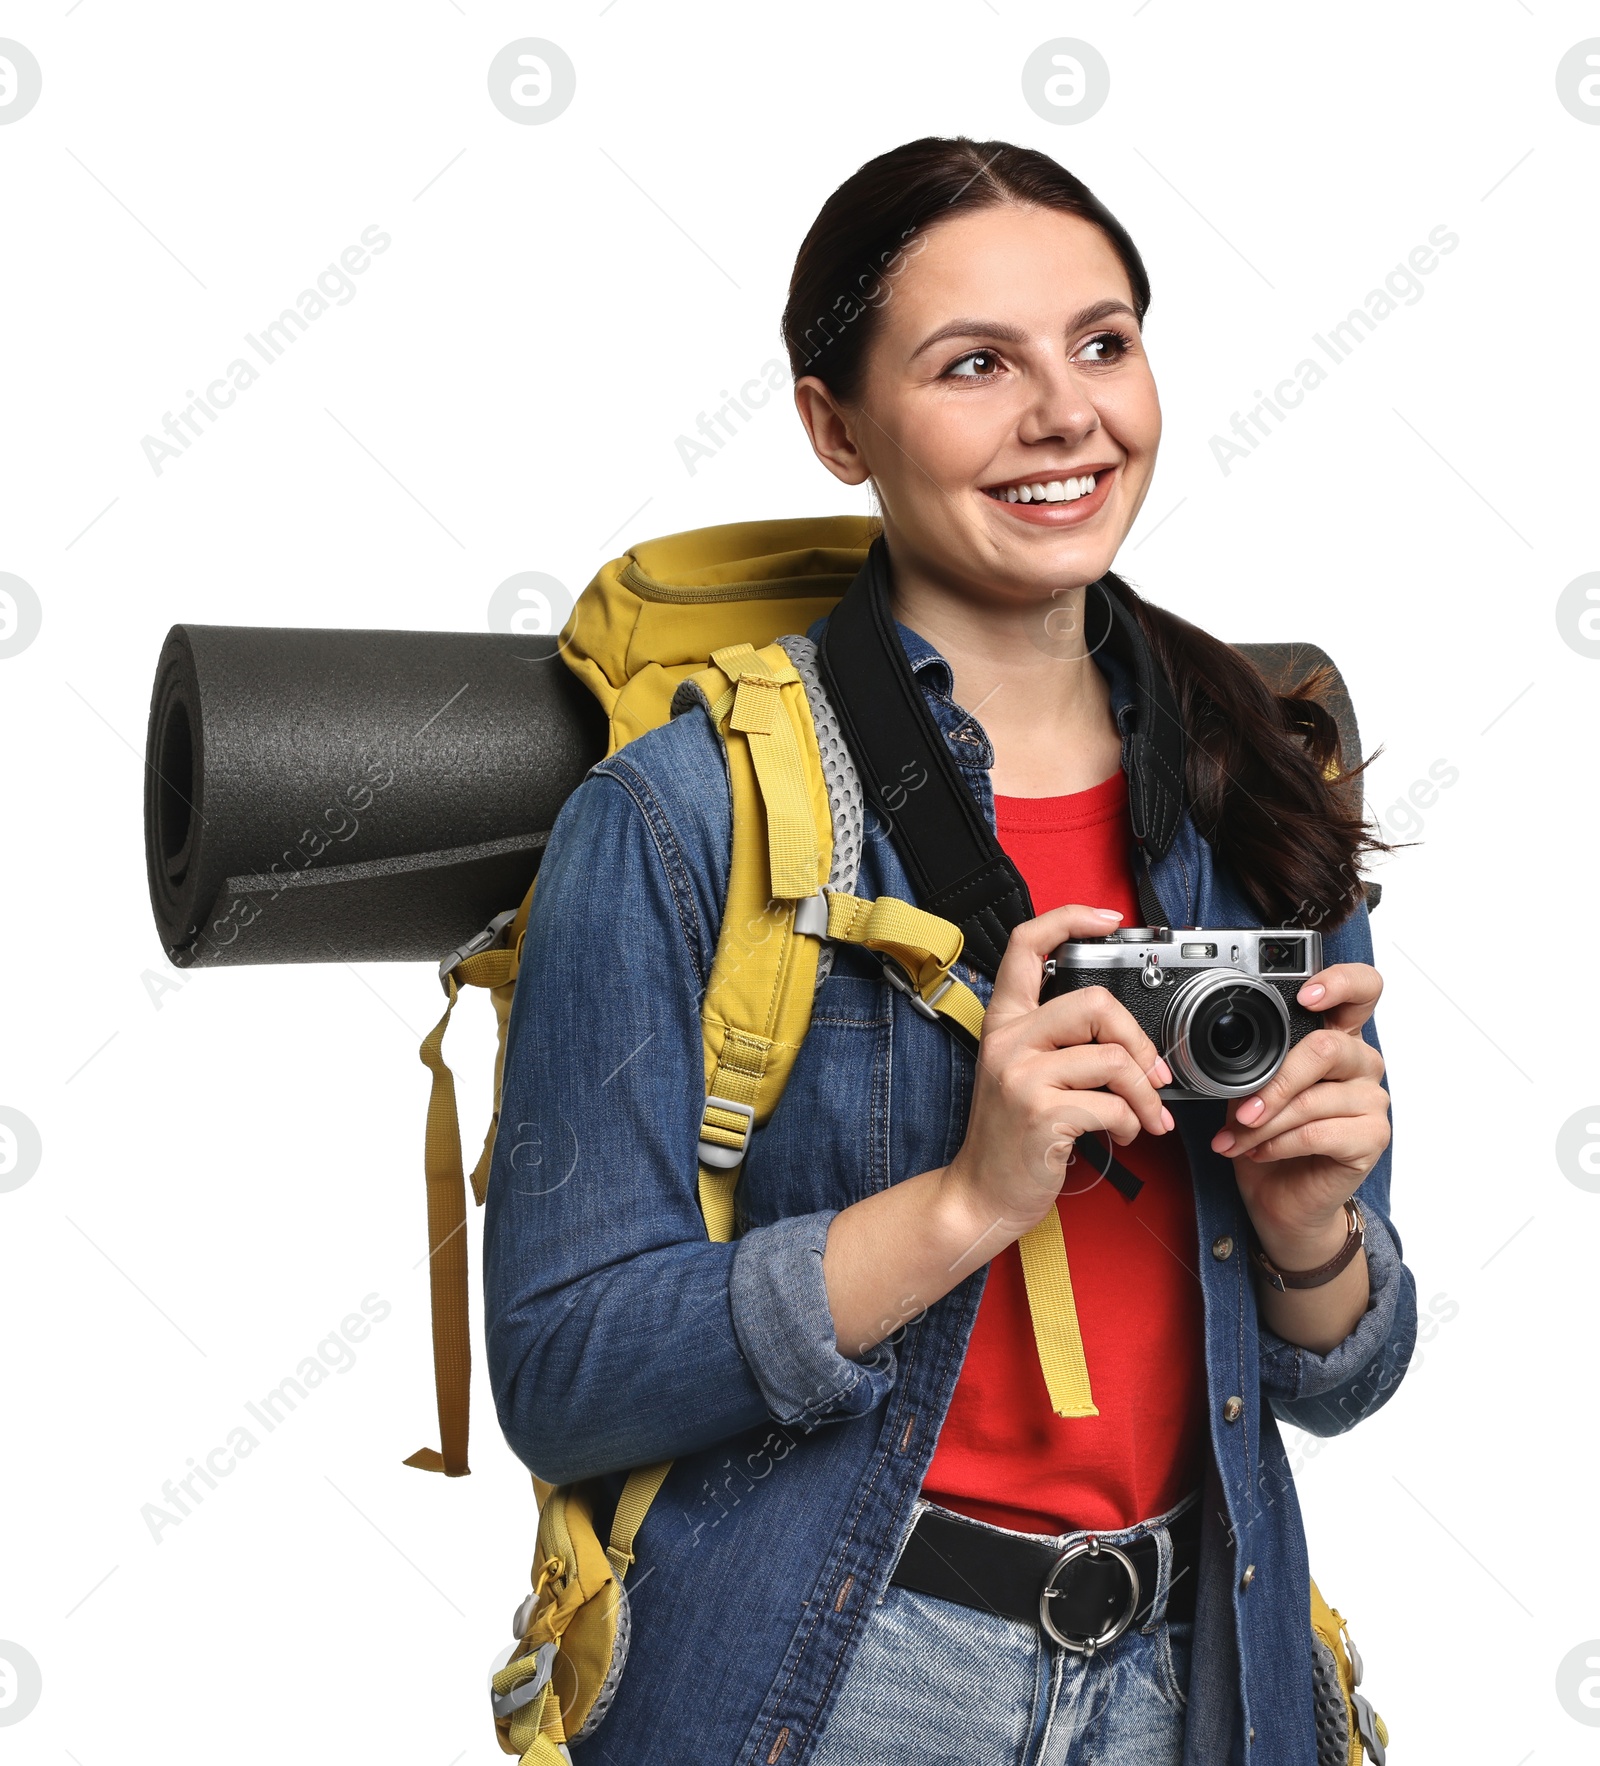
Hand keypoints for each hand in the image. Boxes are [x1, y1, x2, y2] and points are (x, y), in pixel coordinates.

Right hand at [939, 903, 1174, 1256]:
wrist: (981, 1194)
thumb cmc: (1011, 1136)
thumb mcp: (1022, 1073)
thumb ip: (1058, 1041)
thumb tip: (1126, 1030)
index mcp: (1005, 1022)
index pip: (1026, 945)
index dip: (1070, 919)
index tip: (1110, 920)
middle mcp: (1008, 1041)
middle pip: (1095, 1003)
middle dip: (1139, 1042)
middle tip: (1154, 1073)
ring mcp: (1021, 1076)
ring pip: (1113, 1059)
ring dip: (1146, 1095)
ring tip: (1147, 1116)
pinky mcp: (1041, 1113)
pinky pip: (1112, 1105)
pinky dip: (1132, 1123)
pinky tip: (1124, 1135)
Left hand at [1210, 961, 1389, 1267]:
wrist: (1281, 1199)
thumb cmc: (1266, 1136)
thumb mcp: (1250, 1089)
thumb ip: (1255, 1062)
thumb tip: (1225, 1050)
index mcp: (1336, 1037)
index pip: (1363, 989)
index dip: (1340, 982)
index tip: (1305, 996)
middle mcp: (1361, 1063)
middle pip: (1327, 1049)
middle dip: (1274, 1082)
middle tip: (1240, 1109)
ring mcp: (1372, 1100)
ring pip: (1314, 1098)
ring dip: (1265, 1123)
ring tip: (1237, 1138)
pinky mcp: (1371, 1138)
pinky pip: (1319, 1132)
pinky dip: (1279, 1144)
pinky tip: (1259, 1152)